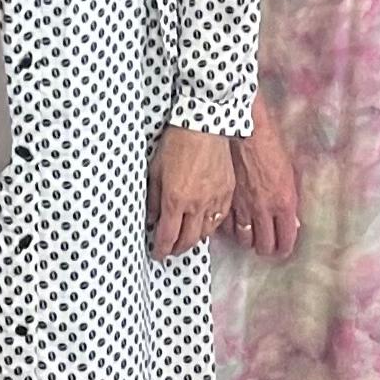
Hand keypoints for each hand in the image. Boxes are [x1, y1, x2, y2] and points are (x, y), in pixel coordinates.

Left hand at [151, 127, 235, 257]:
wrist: (204, 126)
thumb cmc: (177, 143)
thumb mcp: (156, 170)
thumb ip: (154, 198)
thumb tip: (152, 218)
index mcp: (175, 200)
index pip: (167, 237)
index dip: (161, 250)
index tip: (157, 253)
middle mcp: (196, 205)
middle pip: (187, 241)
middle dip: (177, 249)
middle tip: (170, 249)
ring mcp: (214, 200)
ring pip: (205, 233)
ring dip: (194, 240)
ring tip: (186, 238)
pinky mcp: (227, 192)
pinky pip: (219, 218)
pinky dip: (209, 226)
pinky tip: (203, 223)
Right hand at [229, 122, 301, 259]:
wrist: (246, 129)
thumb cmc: (271, 144)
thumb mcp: (289, 172)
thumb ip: (289, 200)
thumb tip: (292, 221)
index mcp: (285, 203)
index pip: (286, 239)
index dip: (284, 248)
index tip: (282, 249)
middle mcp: (264, 209)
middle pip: (264, 245)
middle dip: (266, 248)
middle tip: (265, 246)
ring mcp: (243, 206)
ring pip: (244, 238)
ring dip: (247, 240)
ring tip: (249, 237)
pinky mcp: (225, 200)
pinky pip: (226, 225)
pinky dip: (229, 229)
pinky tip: (232, 225)